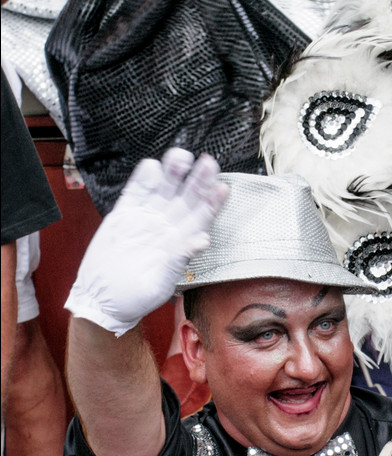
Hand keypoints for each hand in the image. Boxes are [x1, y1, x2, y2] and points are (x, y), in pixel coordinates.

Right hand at [66, 149, 225, 335]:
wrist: (104, 300)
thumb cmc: (137, 296)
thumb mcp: (161, 281)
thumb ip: (180, 258)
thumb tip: (203, 240)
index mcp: (181, 241)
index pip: (202, 217)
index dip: (213, 202)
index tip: (223, 187)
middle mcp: (167, 225)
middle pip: (186, 197)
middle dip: (198, 179)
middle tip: (208, 162)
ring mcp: (146, 217)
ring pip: (163, 188)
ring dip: (173, 172)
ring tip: (181, 155)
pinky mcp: (123, 214)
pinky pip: (136, 191)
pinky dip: (143, 179)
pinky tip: (152, 166)